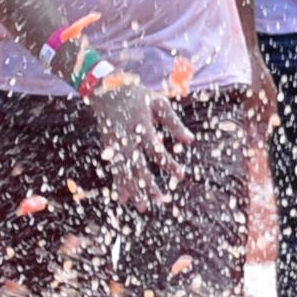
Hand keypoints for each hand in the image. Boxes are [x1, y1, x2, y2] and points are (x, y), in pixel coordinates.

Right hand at [87, 78, 189, 207]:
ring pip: (124, 172)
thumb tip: (190, 140)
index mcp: (141, 126)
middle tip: (159, 201)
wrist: (106, 89)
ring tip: (143, 207)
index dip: (169, 164)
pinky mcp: (109, 147)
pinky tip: (123, 198)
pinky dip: (119, 183)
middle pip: (137, 166)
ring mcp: (116, 144)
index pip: (156, 150)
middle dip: (147, 185)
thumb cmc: (138, 96)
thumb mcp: (159, 104)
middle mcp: (127, 138)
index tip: (181, 176)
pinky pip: (114, 169)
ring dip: (134, 190)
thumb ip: (174, 123)